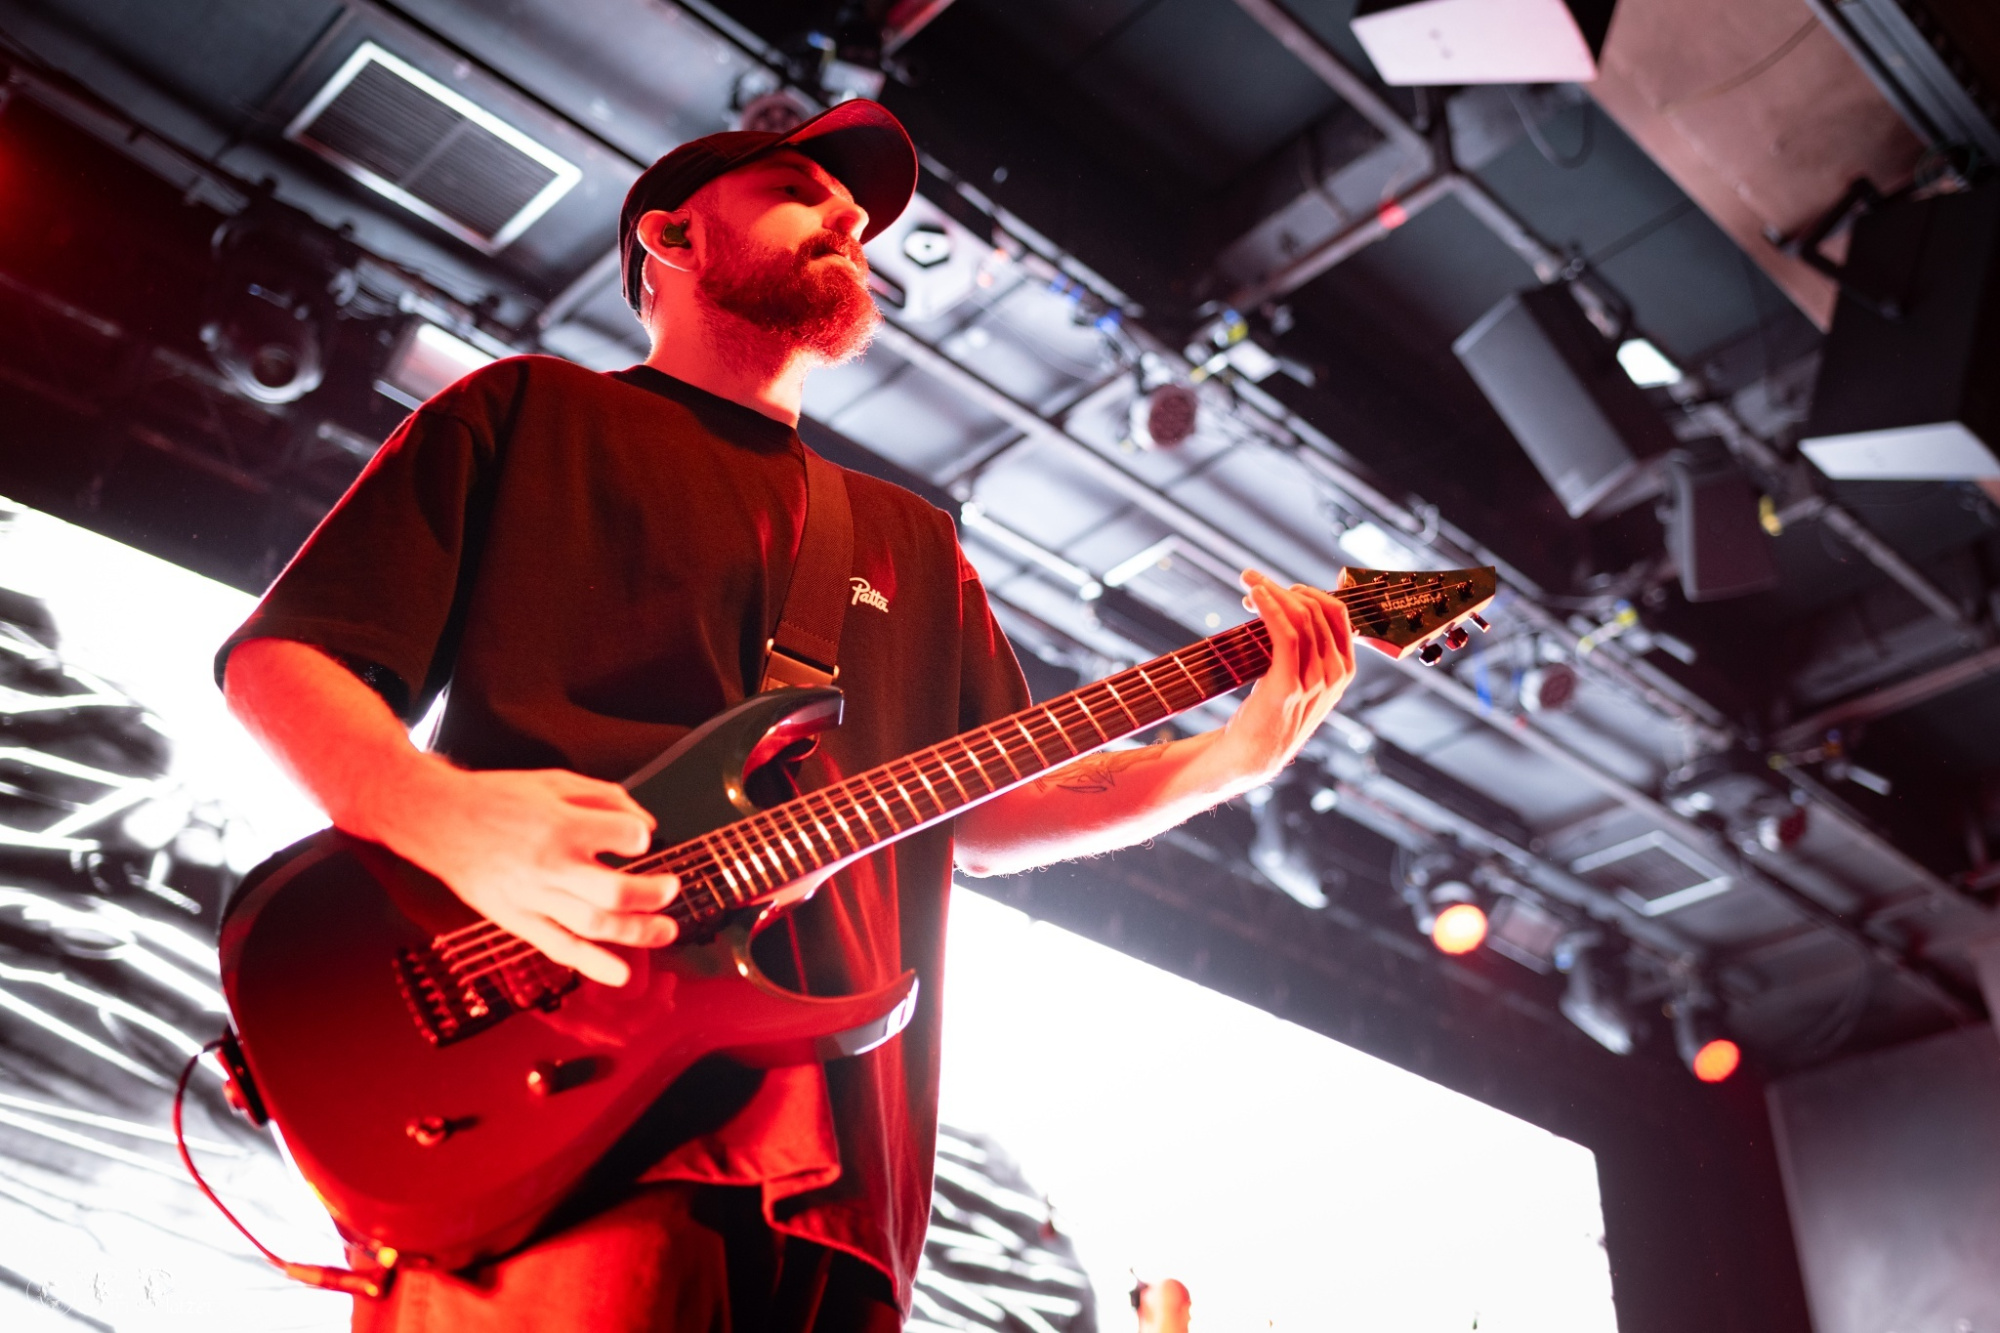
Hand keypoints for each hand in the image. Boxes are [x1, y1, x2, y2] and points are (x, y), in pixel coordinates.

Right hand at [373, 760, 680, 986]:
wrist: (438, 821)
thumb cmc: (497, 798)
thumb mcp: (555, 781)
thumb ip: (606, 797)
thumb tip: (646, 824)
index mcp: (561, 825)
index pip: (623, 837)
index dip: (639, 838)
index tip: (640, 839)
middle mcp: (549, 865)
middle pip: (615, 892)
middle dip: (653, 895)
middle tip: (671, 890)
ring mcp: (533, 898)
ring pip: (595, 925)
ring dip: (638, 932)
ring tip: (666, 931)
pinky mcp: (518, 920)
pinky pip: (560, 948)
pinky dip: (593, 965)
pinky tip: (621, 975)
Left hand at [1219, 569, 1355, 781]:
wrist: (1253, 754)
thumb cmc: (1271, 712)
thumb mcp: (1301, 679)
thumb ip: (1308, 650)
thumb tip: (1293, 605)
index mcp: (1344, 670)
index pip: (1338, 612)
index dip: (1308, 590)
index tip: (1277, 586)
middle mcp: (1336, 674)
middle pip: (1316, 610)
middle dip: (1282, 588)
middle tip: (1252, 582)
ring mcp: (1315, 682)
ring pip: (1301, 617)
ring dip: (1272, 592)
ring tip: (1247, 583)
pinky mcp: (1288, 685)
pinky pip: (1284, 633)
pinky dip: (1269, 606)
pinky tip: (1255, 595)